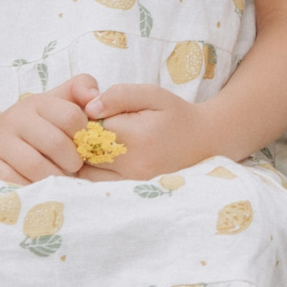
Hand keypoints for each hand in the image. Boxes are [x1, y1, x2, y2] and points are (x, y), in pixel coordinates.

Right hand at [0, 76, 95, 184]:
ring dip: (54, 176)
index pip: (71, 117)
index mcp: (37, 102)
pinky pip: (15, 182)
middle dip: (72, 160)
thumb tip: (95, 96)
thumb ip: (82, 88)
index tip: (83, 144)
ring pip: (35, 166)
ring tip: (59, 176)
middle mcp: (15, 119)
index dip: (84, 135)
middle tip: (74, 166)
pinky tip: (39, 185)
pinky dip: (33, 187)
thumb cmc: (35, 124)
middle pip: (55, 143)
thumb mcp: (58, 100)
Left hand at [77, 83, 216, 180]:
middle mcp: (132, 165)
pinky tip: (104, 156)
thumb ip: (120, 95)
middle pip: (84, 152)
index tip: (95, 112)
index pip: (91, 128)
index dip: (86, 118)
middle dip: (82, 138)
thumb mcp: (152, 94)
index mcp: (137, 137)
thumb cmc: (176, 115)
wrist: (203, 142)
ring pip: (85, 170)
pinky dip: (92, 169)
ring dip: (84, 155)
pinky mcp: (129, 191)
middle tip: (96, 126)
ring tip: (101, 142)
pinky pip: (95, 182)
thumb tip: (89, 108)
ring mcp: (130, 182)